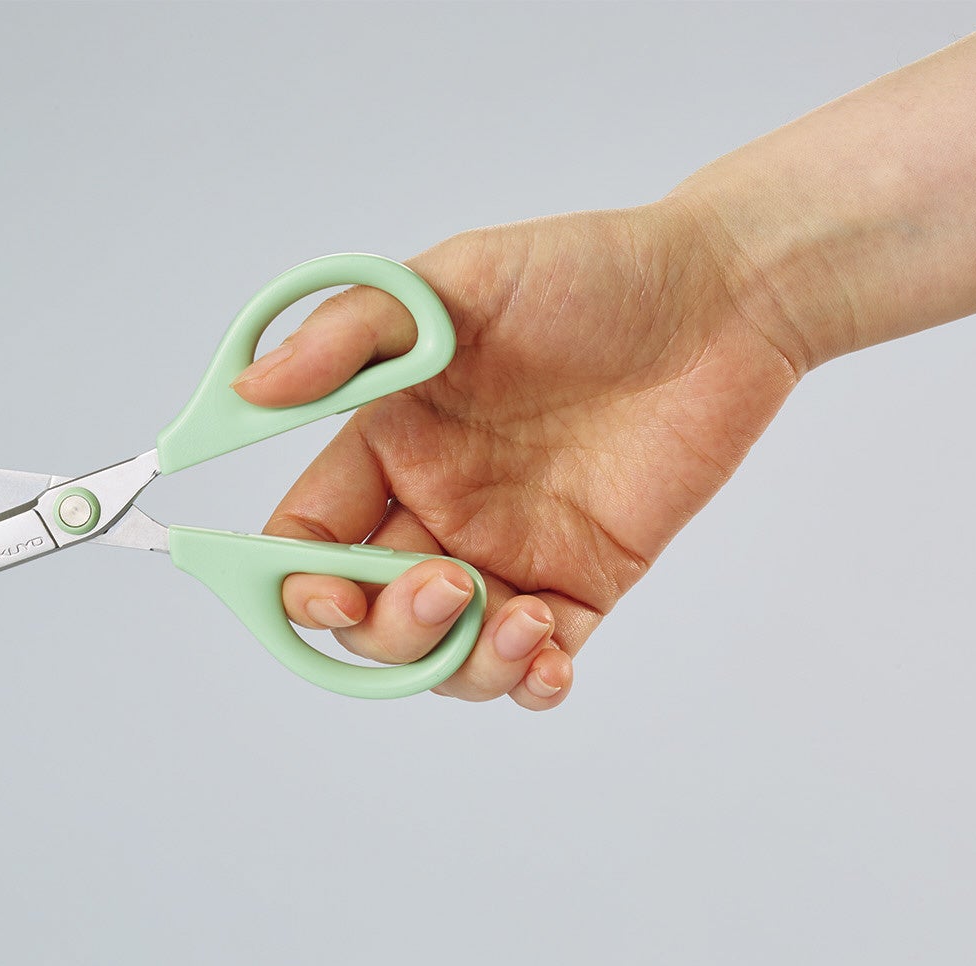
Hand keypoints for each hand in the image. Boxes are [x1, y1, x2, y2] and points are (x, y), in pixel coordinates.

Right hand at [232, 203, 800, 708]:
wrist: (723, 297)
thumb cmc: (591, 271)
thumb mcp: (457, 279)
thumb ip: (351, 335)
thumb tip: (251, 388)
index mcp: (389, 443)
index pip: (307, 536)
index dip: (294, 580)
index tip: (324, 588)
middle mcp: (437, 506)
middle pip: (367, 616)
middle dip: (386, 629)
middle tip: (444, 585)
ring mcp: (508, 550)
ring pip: (443, 658)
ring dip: (461, 665)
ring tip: (522, 619)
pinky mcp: (584, 579)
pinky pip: (535, 662)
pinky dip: (528, 683)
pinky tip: (549, 657)